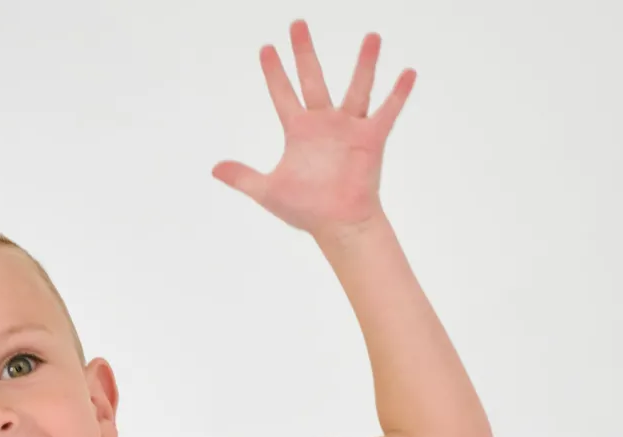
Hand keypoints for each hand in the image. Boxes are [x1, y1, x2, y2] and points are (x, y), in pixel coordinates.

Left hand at [210, 20, 414, 240]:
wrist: (338, 226)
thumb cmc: (307, 210)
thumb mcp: (268, 191)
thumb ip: (243, 176)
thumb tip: (214, 169)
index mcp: (300, 132)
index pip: (283, 94)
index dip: (274, 72)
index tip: (267, 48)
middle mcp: (324, 124)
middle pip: (312, 79)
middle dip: (304, 52)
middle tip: (297, 24)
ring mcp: (349, 129)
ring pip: (357, 88)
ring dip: (365, 63)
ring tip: (372, 36)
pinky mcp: (371, 140)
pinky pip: (387, 112)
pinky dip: (398, 94)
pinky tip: (408, 72)